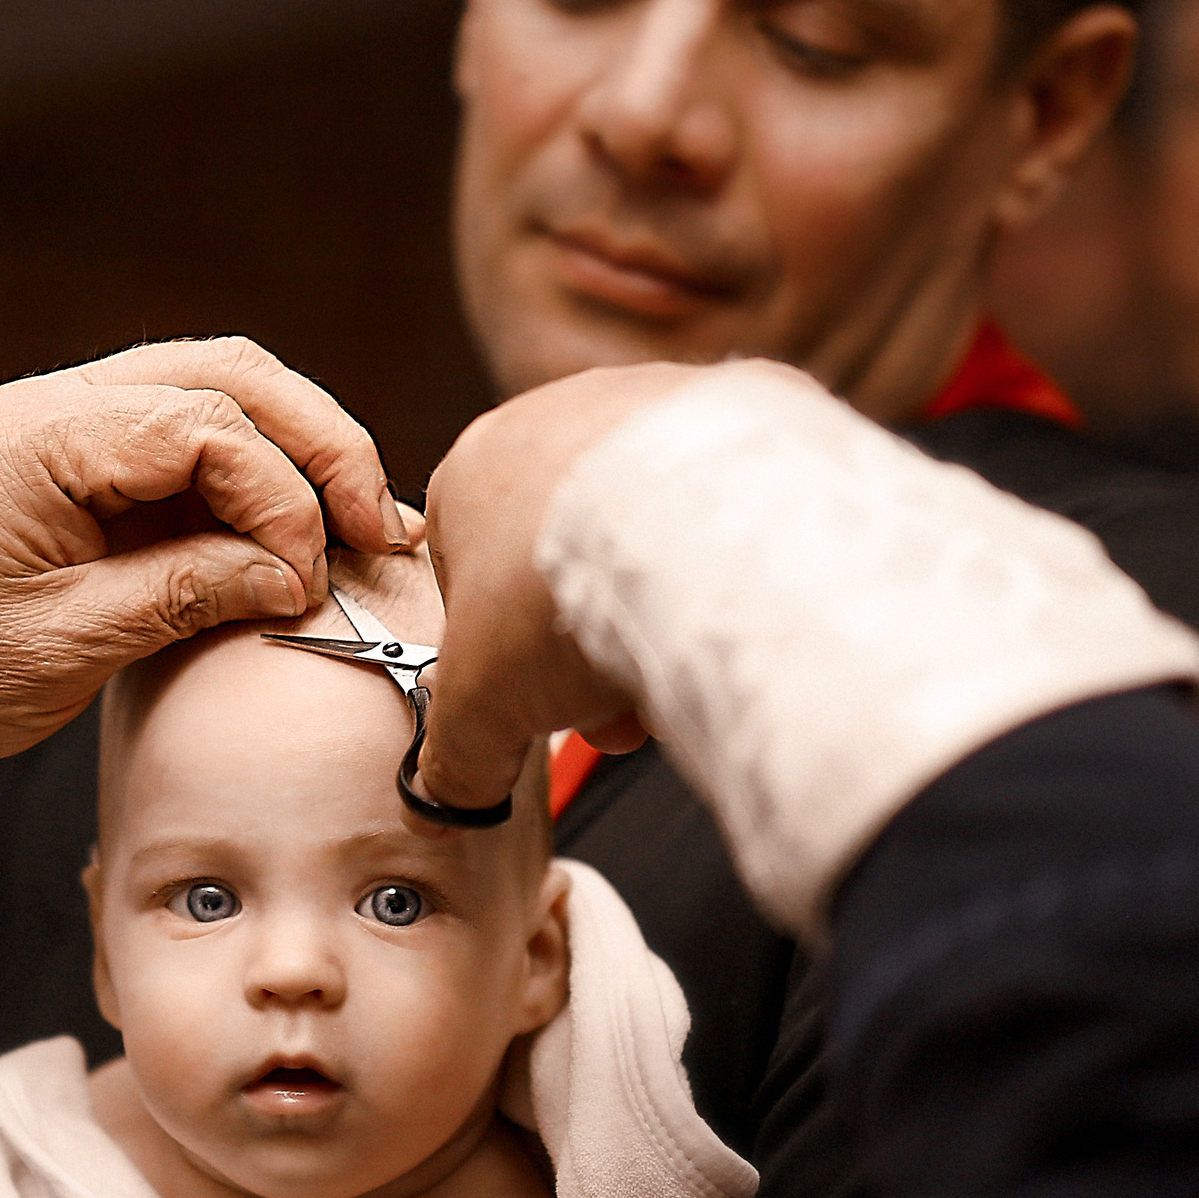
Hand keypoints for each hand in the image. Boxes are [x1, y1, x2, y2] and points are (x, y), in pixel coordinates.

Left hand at [0, 337, 407, 778]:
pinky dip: (247, 471)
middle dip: (318, 443)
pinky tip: (294, 523)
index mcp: (40, 441)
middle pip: (227, 373)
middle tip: (375, 522)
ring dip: (293, 447)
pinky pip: (178, 433)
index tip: (307, 581)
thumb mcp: (64, 649)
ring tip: (354, 519)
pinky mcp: (68, 456)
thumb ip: (184, 593)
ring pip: (211, 386)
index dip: (282, 499)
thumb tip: (291, 575)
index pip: (207, 427)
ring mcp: (58, 421)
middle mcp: (50, 405)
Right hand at [414, 360, 762, 811]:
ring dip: (657, 612)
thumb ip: (454, 753)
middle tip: (617, 705)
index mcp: (474, 468)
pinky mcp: (746, 408)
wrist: (702, 534)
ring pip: (647, 535)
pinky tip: (728, 612)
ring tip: (677, 665)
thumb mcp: (479, 704)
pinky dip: (726, 563)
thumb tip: (452, 793)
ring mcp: (655, 404)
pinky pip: (726, 506)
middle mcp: (561, 417)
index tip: (539, 705)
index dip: (506, 661)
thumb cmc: (575, 587)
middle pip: (565, 562)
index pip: (472, 578)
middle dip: (588, 650)